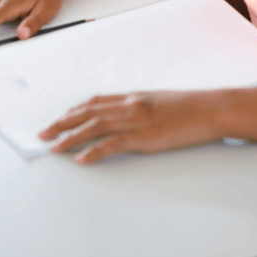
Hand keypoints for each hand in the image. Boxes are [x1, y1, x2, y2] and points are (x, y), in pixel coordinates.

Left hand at [39, 91, 224, 163]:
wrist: (211, 108)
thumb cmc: (192, 107)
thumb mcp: (162, 102)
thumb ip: (142, 108)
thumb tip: (129, 116)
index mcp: (134, 97)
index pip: (95, 101)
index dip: (74, 110)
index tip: (60, 118)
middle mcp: (130, 105)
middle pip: (87, 112)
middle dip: (63, 122)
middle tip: (45, 133)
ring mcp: (136, 121)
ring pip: (94, 127)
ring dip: (70, 137)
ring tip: (54, 146)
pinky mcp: (144, 137)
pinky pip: (112, 145)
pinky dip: (94, 151)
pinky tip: (81, 159)